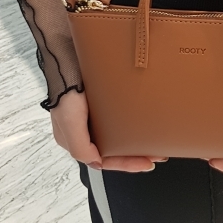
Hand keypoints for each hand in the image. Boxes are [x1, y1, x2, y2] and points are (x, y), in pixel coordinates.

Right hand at [50, 89, 165, 171]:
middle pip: (115, 150)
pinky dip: (132, 122)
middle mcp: (87, 130)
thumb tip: (97, 162)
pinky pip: (120, 117)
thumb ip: (80, 147)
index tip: (147, 164)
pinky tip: (142, 121)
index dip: (127, 165)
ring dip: (136, 140)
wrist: (68, 58)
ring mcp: (95, 115)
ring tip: (154, 140)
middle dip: (136, 154)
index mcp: (76, 140)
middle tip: (157, 153)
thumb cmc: (65, 91)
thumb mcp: (68, 123)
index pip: (105, 161)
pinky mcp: (103, 101)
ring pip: (119, 135)